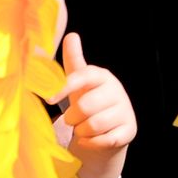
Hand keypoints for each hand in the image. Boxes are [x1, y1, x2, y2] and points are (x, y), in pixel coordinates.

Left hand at [54, 34, 136, 177]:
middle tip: (71, 119)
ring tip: (82, 128)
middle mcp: (117, 91)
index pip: (82, 77)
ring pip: (94, 125)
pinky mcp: (129, 130)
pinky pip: (104, 140)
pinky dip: (91, 143)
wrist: (108, 129)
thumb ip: (73, 60)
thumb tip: (71, 35)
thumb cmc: (88, 101)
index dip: (64, 88)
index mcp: (102, 76)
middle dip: (72, 117)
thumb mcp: (79, 82)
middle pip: (86, 106)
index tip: (48, 99)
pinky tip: (90, 139)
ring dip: (81, 131)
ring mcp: (125, 111)